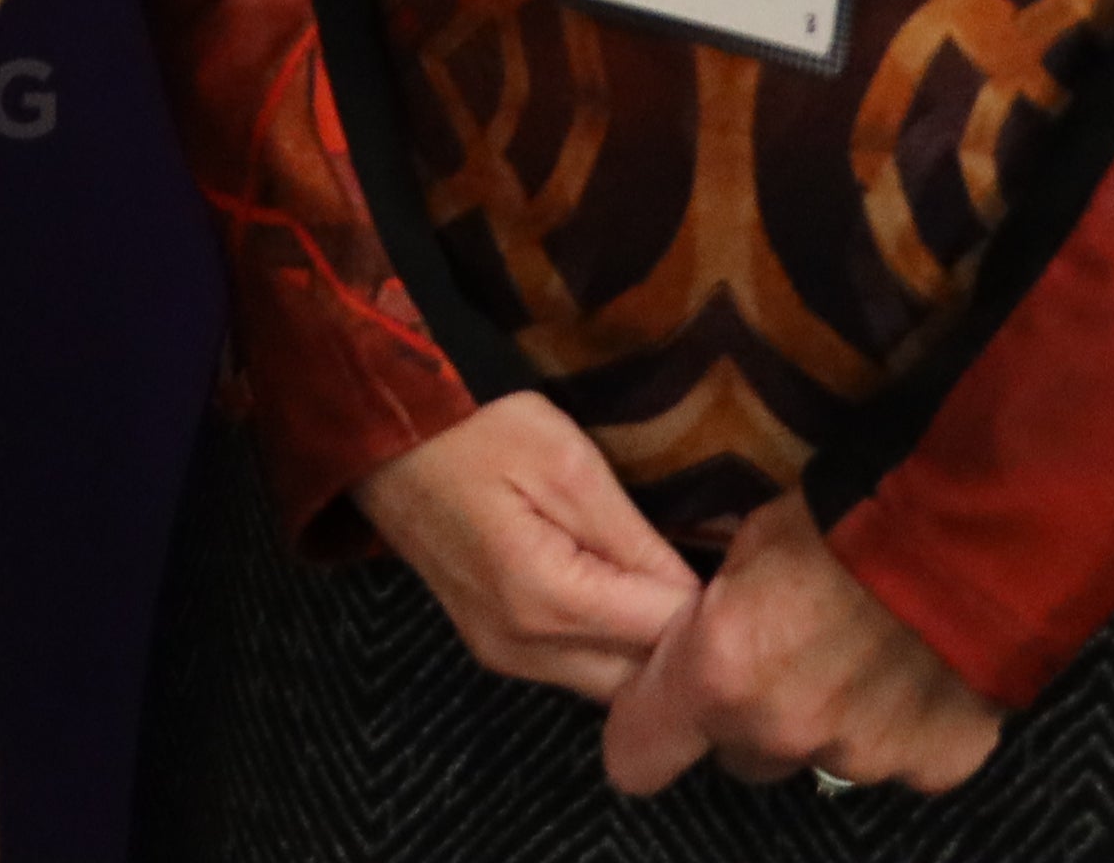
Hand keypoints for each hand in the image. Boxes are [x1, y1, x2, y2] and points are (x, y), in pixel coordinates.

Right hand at [351, 394, 701, 694]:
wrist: (380, 429)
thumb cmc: (476, 428)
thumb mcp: (569, 463)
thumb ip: (635, 540)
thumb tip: (698, 599)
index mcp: (547, 602)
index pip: (667, 637)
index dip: (709, 606)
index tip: (733, 571)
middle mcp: (523, 650)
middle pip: (641, 683)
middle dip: (683, 644)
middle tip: (711, 584)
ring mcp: (501, 656)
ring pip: (609, 684)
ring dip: (646, 649)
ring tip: (671, 586)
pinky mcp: (491, 646)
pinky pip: (575, 668)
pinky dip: (609, 645)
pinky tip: (625, 598)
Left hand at [601, 489, 1006, 797]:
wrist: (969, 532)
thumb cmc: (846, 515)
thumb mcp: (747, 543)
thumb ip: (714, 618)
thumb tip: (697, 637)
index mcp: (719, 678)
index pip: (637, 757)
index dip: (648, 732)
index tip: (662, 712)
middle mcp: (782, 732)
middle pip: (743, 756)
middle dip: (753, 717)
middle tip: (789, 657)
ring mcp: (862, 758)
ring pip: (824, 759)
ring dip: (834, 720)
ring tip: (868, 651)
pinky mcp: (934, 765)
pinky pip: (904, 760)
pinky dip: (908, 727)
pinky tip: (923, 670)